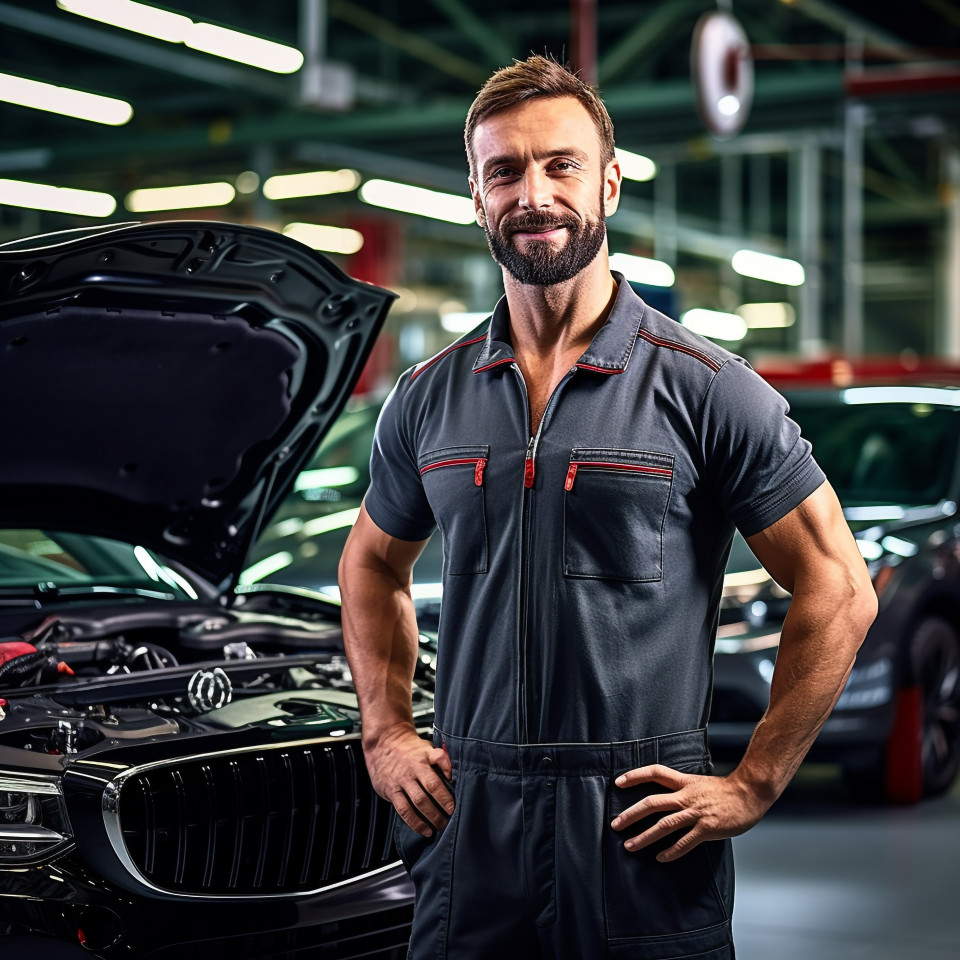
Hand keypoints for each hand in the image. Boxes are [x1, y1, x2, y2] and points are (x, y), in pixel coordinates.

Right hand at [364, 726, 454, 836]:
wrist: (383, 743)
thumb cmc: (410, 748)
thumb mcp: (427, 747)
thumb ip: (441, 759)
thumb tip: (452, 775)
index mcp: (422, 760)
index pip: (435, 778)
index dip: (444, 794)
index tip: (453, 806)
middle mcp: (411, 771)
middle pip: (428, 791)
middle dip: (440, 808)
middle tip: (450, 818)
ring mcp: (400, 781)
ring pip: (416, 802)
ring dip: (429, 817)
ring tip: (439, 826)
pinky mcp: (390, 791)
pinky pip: (403, 809)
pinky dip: (414, 822)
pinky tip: (424, 829)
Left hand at [609, 764, 771, 861]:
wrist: (750, 793)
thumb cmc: (726, 790)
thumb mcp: (700, 783)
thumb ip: (684, 790)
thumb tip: (668, 798)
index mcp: (684, 782)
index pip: (655, 773)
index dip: (635, 776)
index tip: (618, 782)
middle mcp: (686, 796)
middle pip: (652, 803)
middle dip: (631, 814)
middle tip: (615, 824)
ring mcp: (696, 813)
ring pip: (664, 824)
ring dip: (644, 836)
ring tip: (630, 845)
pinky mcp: (707, 828)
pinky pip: (685, 842)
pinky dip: (671, 851)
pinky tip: (660, 858)